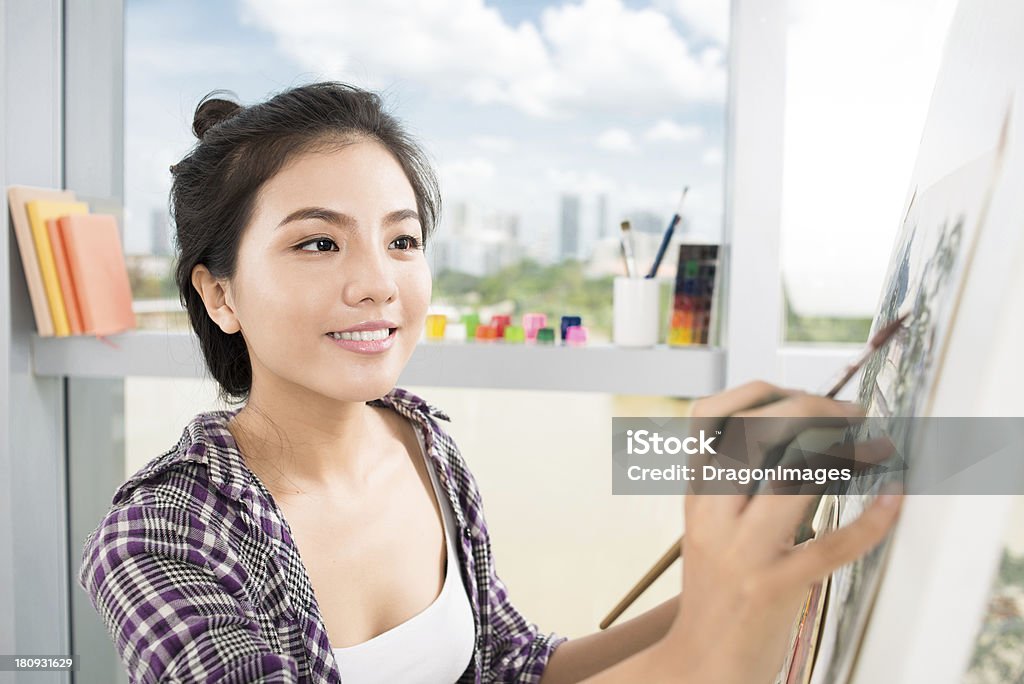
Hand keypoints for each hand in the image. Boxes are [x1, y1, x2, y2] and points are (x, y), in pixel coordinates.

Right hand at [664, 381, 902, 682]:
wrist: (702, 662)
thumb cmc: (716, 590)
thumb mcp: (709, 526)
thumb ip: (736, 483)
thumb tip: (797, 431)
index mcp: (695, 495)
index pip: (708, 417)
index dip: (759, 392)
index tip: (801, 396)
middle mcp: (712, 516)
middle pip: (756, 434)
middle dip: (813, 410)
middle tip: (850, 414)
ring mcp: (743, 552)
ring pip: (790, 476)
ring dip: (845, 450)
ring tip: (877, 444)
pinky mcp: (778, 587)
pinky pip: (832, 546)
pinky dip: (872, 519)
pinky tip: (894, 499)